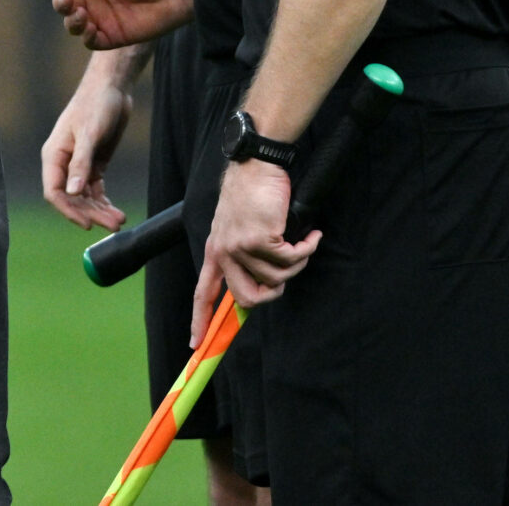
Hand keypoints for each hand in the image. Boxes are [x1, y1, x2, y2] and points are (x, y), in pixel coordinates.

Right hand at [41, 64, 132, 229]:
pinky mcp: (94, 163)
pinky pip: (95, 189)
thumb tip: (72, 192)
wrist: (112, 87)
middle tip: (113, 225)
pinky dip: (104, 201)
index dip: (68, 210)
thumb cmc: (95, 104)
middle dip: (90, 213)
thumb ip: (80, 164)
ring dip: (100, 210)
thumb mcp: (89, 134)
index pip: (54, 192)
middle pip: (72, 198)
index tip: (87, 224)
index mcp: (54, 155)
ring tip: (119, 221)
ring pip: (84, 197)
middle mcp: (63, 163)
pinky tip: (116, 211)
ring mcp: (79, 164)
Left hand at [191, 158, 319, 344]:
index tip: (196, 344)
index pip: (202, 291)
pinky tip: (312, 235)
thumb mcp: (238, 225)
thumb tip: (261, 282)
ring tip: (303, 243)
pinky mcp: (262, 238)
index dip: (200, 320)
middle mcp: (224, 251)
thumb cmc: (253, 192)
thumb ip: (243, 253)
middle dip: (272, 295)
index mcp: (216, 249)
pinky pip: (291, 259)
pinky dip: (307, 248)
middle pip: (247, 298)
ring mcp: (242, 246)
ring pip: (276, 279)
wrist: (257, 164)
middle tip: (287, 273)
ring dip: (297, 263)